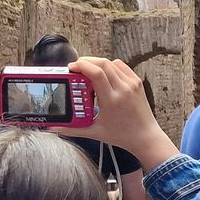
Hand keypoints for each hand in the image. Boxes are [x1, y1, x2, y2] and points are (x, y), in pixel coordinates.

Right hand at [56, 58, 178, 171]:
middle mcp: (123, 89)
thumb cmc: (122, 136)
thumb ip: (71, 129)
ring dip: (97, 63)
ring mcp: (132, 84)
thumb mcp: (94, 132)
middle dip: (86, 62)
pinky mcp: (136, 82)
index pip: (96, 73)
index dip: (81, 65)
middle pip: (102, 63)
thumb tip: (53, 128)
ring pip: (111, 62)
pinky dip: (110, 66)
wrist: (145, 137)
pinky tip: (103, 74)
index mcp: (111, 100)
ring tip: (88, 71)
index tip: (71, 68)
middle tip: (76, 68)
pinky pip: (121, 66)